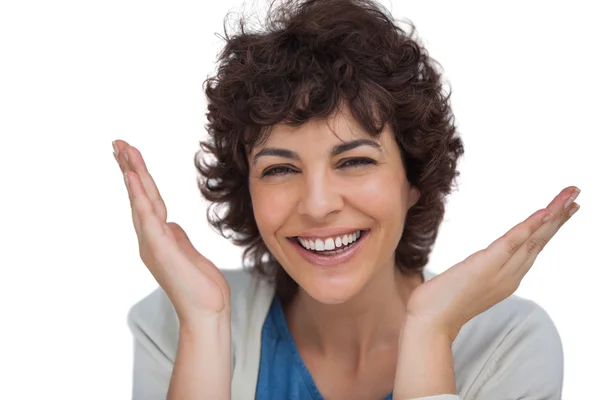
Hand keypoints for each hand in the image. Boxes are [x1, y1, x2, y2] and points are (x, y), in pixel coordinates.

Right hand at [113, 140, 229, 324]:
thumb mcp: (187, 252)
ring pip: (140, 201)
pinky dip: (138, 196)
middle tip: (117, 142)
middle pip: (139, 196)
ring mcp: (153, 243)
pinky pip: (148, 217)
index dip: (138, 176)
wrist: (206, 311)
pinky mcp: (160, 249)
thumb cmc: (199, 285)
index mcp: (157, 237)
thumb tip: (170, 222)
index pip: (147, 199)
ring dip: (132, 174)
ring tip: (123, 151)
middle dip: (129, 167)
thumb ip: (175, 236)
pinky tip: (133, 178)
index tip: (129, 154)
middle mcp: (150, 238)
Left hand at [406, 186, 580, 340]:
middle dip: (559, 217)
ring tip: (570, 196)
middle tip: (575, 194)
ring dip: (553, 215)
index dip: (548, 228)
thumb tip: (468, 266)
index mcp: (506, 279)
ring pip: (533, 239)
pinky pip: (513, 243)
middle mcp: (510, 276)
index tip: (561, 210)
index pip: (532, 248)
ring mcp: (501, 272)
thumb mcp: (462, 284)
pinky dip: (530, 226)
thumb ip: (472, 274)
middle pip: (540, 241)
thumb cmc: (439, 305)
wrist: (431, 324)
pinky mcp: (486, 266)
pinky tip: (546, 212)